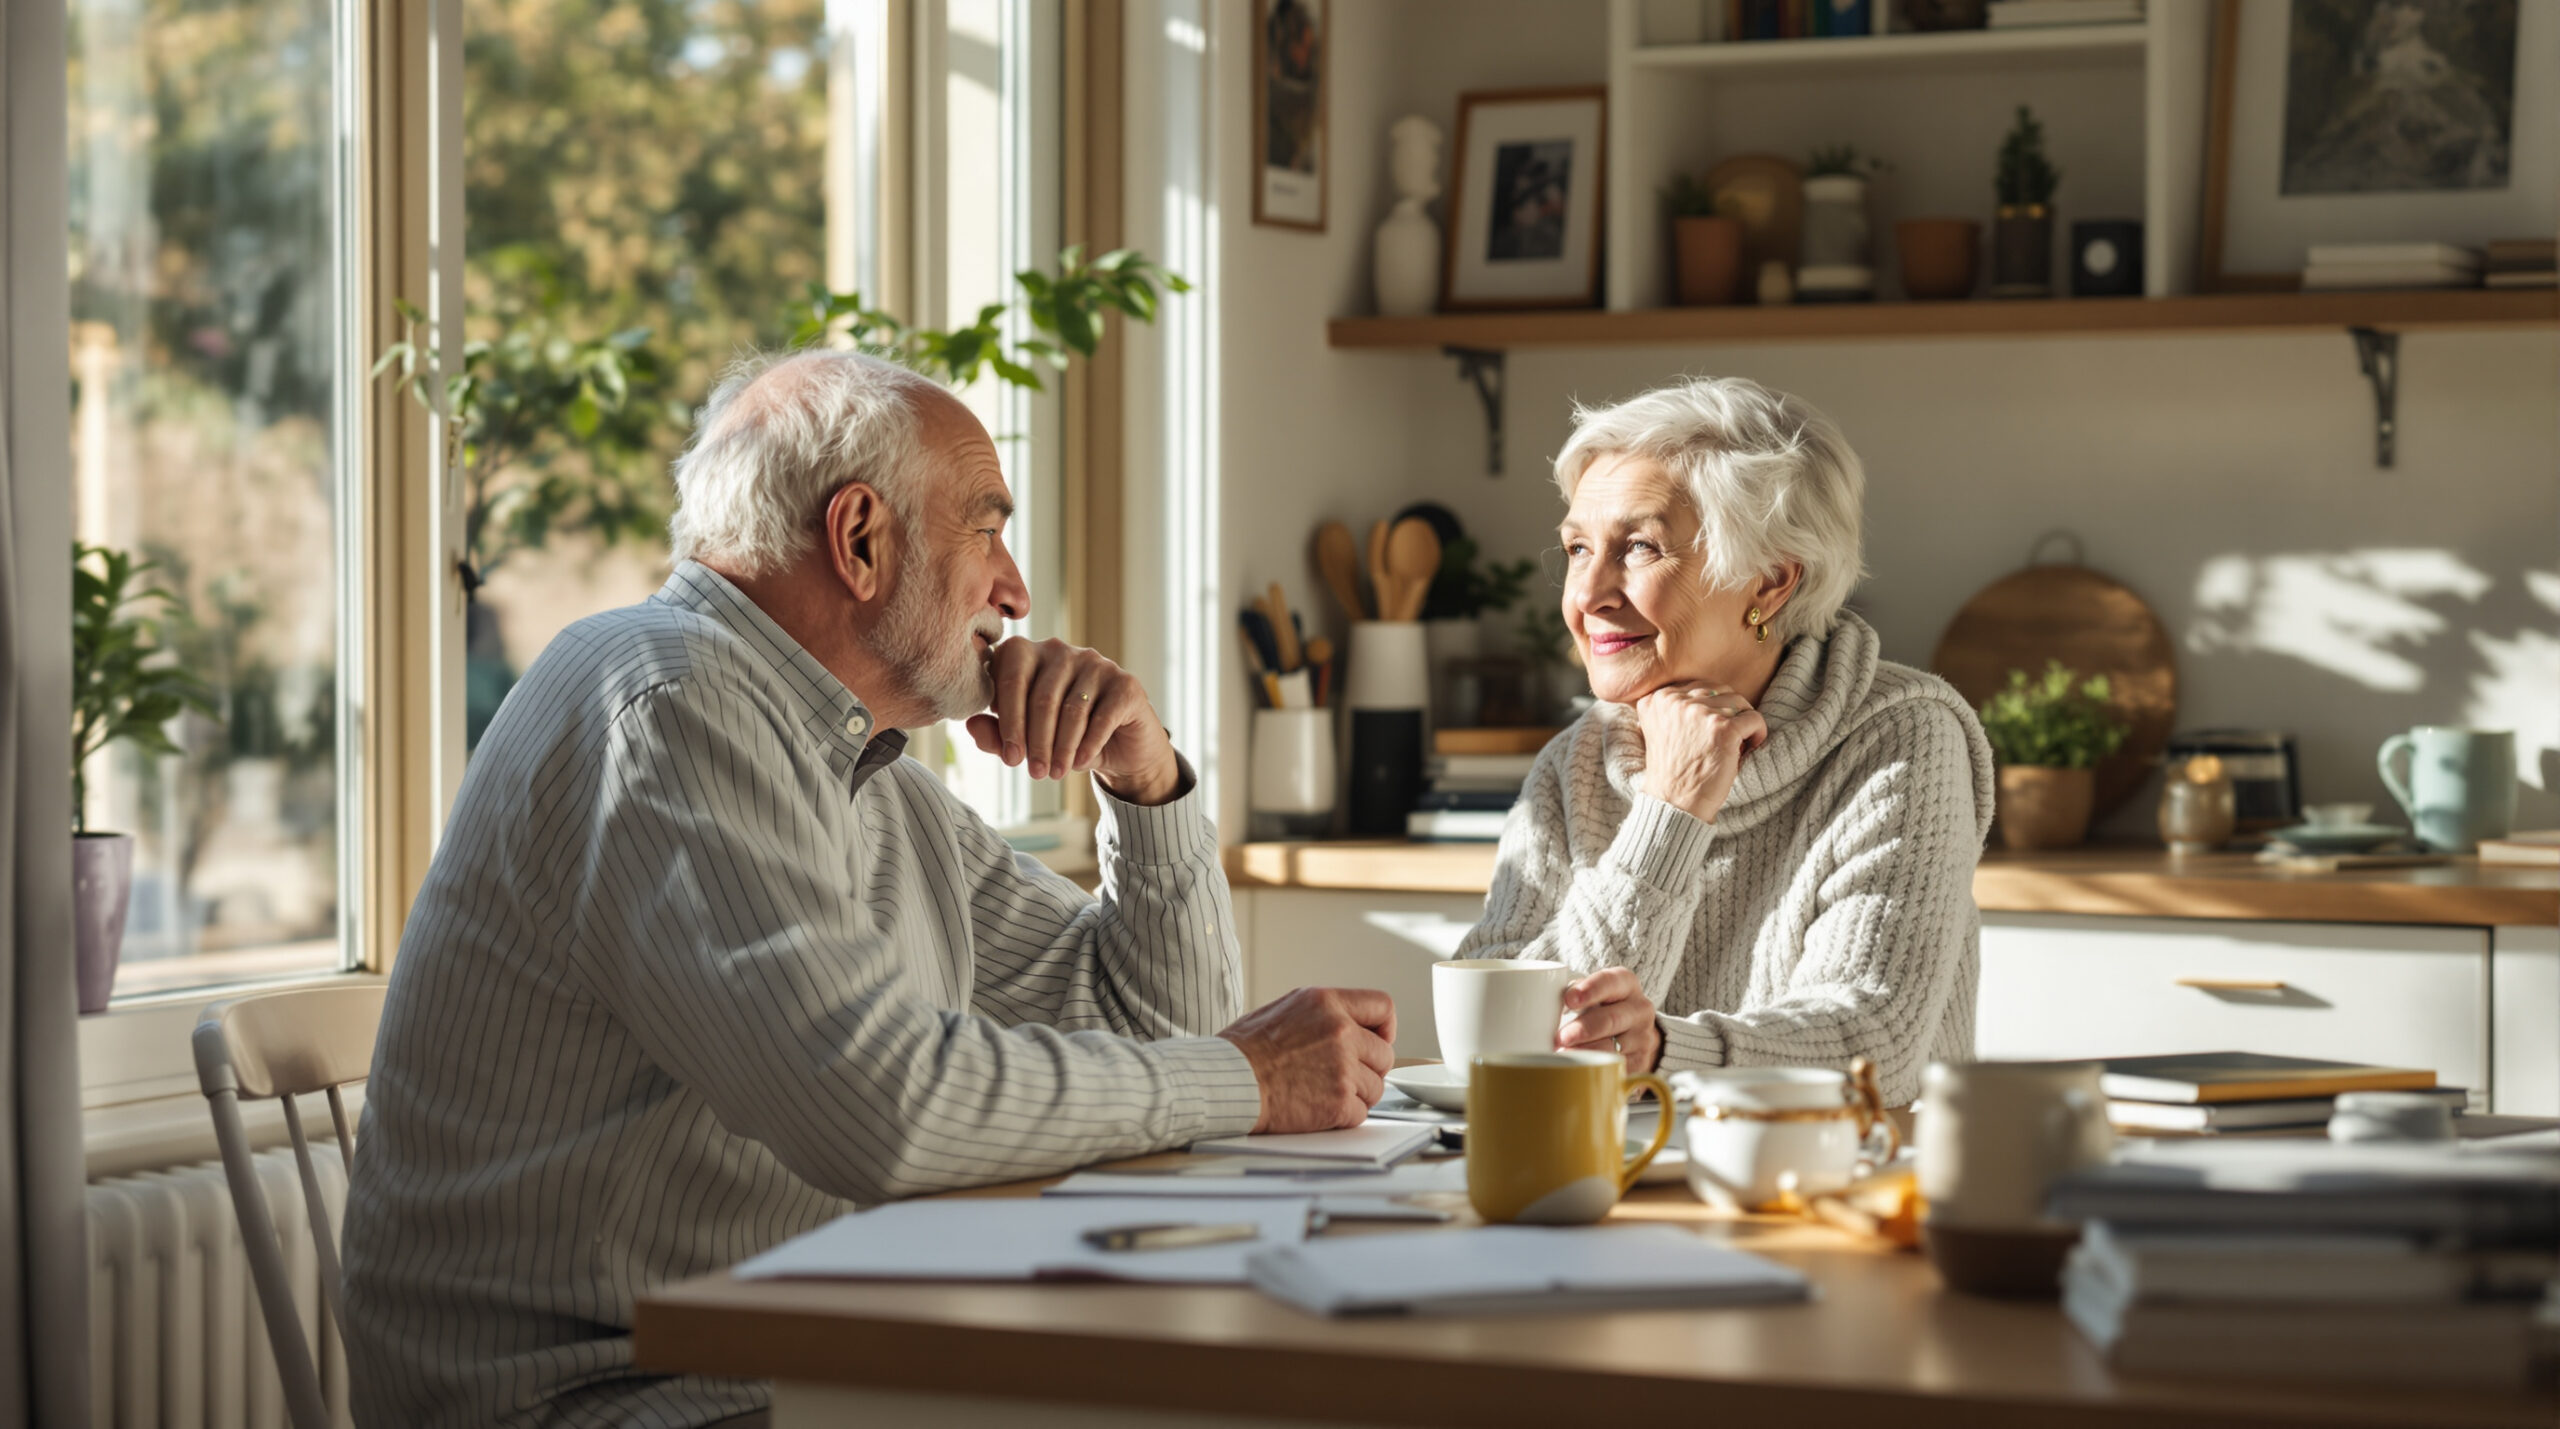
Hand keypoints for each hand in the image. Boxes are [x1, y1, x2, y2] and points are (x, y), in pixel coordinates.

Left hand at [966, 637, 1181, 804]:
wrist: (1119, 747)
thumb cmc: (1063, 738)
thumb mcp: (1027, 741)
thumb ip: (997, 734)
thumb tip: (972, 726)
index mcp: (1028, 655)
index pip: (1010, 677)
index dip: (1009, 721)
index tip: (1010, 758)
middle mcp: (1061, 652)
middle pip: (1042, 696)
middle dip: (1035, 740)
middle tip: (1034, 773)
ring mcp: (1096, 664)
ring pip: (1072, 708)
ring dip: (1062, 747)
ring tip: (1055, 773)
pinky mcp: (1125, 683)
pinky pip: (1102, 715)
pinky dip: (1089, 743)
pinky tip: (1081, 763)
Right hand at [1217, 987, 1396, 1133]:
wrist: (1226, 1081)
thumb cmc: (1243, 1050)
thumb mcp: (1285, 1009)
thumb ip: (1323, 1015)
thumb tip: (1347, 1025)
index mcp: (1327, 1003)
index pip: (1382, 1006)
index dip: (1385, 1027)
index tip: (1378, 1039)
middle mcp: (1340, 1031)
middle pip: (1384, 1054)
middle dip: (1368, 1068)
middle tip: (1343, 1076)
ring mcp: (1342, 1068)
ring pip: (1376, 1087)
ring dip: (1356, 1094)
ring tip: (1324, 1093)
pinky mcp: (1338, 1102)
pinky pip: (1361, 1113)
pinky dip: (1344, 1116)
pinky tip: (1319, 1109)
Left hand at [1558, 967, 1660, 1074]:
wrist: (1634, 1032)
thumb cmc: (1602, 1006)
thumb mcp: (1593, 992)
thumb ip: (1573, 993)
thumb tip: (1542, 1006)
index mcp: (1626, 984)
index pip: (1610, 982)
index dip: (1589, 990)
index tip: (1569, 1000)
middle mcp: (1639, 1009)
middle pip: (1610, 1019)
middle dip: (1582, 1029)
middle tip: (1560, 1037)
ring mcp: (1642, 1037)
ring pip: (1613, 1047)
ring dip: (1585, 1052)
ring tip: (1563, 1054)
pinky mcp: (1639, 1062)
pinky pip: (1616, 1067)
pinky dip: (1595, 1067)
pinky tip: (1578, 1068)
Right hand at [1632, 682, 1767, 824]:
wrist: (1675, 804)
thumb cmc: (1673, 771)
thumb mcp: (1661, 730)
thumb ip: (1676, 707)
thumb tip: (1711, 693)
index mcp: (1658, 699)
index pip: (1700, 687)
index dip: (1712, 709)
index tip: (1710, 733)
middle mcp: (1676, 701)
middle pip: (1721, 691)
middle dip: (1730, 713)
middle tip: (1726, 740)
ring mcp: (1700, 713)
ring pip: (1740, 703)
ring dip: (1743, 724)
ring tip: (1736, 746)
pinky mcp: (1723, 729)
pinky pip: (1755, 719)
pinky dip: (1758, 733)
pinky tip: (1749, 748)